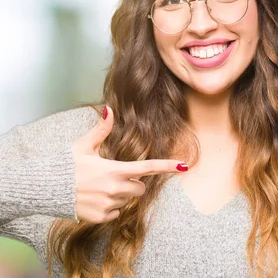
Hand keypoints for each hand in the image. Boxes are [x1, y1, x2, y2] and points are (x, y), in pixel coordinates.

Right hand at [72, 106, 187, 223]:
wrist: (45, 188)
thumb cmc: (65, 165)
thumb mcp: (84, 145)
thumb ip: (101, 129)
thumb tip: (109, 109)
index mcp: (114, 170)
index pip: (147, 169)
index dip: (167, 166)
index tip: (184, 166)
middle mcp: (115, 189)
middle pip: (140, 189)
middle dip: (133, 184)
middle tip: (113, 178)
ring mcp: (108, 204)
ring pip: (127, 202)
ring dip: (120, 196)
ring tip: (98, 188)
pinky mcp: (100, 217)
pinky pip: (115, 213)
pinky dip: (109, 208)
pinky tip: (94, 199)